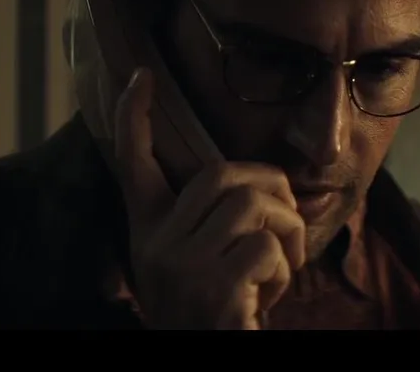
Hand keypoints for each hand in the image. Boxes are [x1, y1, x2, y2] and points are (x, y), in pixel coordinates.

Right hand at [113, 68, 306, 328]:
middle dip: (272, 188)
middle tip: (287, 225)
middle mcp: (156, 247)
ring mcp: (182, 270)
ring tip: (282, 267)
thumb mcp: (201, 266)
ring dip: (288, 233)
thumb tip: (268, 186)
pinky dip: (285, 270)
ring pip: (253, 206)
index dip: (133, 117)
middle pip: (223, 174)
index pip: (132, 163)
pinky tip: (268, 298)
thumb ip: (215, 226)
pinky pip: (268, 249)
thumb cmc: (217, 316)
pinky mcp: (213, 294)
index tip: (139, 76)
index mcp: (148, 234)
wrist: (200, 362)